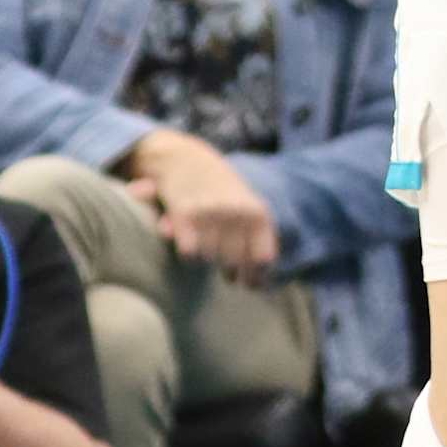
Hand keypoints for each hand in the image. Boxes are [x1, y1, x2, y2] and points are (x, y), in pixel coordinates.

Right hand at [124, 130, 279, 285]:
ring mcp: (211, 212)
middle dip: (231, 271)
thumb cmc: (222, 193)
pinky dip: (189, 254)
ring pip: (211, 259)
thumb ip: (256, 243)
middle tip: (228, 271)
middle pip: (235, 263)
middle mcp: (237, 212)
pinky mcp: (184, 214)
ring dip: (209, 260)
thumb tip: (259, 287)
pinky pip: (190, 253)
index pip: (262, 260)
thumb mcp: (248, 211)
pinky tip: (189, 243)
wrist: (186, 159)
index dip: (255, 276)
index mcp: (257, 213)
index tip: (249, 283)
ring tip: (209, 246)